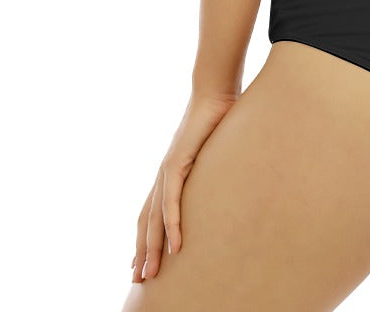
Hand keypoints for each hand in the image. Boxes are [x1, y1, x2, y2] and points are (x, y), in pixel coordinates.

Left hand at [131, 91, 237, 282]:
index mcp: (170, 171)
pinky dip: (172, 226)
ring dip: (152, 247)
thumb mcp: (216, 150)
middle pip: (146, 221)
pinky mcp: (177, 162)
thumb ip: (215, 166)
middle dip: (142, 251)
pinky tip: (176, 247)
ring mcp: (167, 168)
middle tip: (140, 279)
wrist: (214, 90)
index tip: (141, 261)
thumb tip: (229, 177)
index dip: (145, 237)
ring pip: (154, 218)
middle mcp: (163, 173)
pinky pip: (171, 201)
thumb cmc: (219, 116)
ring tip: (152, 273)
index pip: (151, 212)